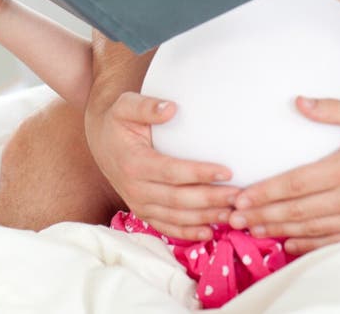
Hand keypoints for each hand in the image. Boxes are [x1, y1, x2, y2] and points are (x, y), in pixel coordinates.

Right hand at [84, 90, 240, 239]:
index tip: (226, 171)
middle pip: (179, 200)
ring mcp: (139, 203)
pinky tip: (209, 232)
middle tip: (239, 195)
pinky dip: (188, 233)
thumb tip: (171, 108)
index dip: (200, 174)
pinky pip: (166, 227)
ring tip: (232, 213)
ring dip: (205, 218)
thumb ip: (147, 107)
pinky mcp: (143, 212)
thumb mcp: (126, 106)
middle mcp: (136, 188)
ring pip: (176, 218)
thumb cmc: (118, 121)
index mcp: (134, 163)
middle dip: (211, 199)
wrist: (101, 141)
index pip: (172, 172)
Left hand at [227, 98, 339, 253]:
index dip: (265, 192)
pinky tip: (291, 242)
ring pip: (313, 229)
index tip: (242, 197)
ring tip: (255, 229)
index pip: (295, 184)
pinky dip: (310, 244)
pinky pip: (335, 241)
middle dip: (263, 214)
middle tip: (235, 218)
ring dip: (280, 230)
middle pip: (297, 210)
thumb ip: (331, 109)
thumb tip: (299, 102)